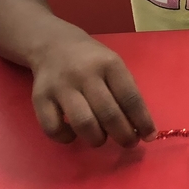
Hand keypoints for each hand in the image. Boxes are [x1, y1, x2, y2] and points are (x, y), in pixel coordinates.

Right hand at [31, 28, 154, 146]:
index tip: (149, 136)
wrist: (53, 45)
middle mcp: (85, 74)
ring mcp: (61, 87)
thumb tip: (138, 126)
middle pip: (109, 113)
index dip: (142, 121)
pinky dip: (66, 138)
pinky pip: (53, 128)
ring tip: (102, 139)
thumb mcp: (114, 64)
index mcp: (110, 65)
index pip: (131, 97)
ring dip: (97, 139)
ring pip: (83, 123)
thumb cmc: (92, 60)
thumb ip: (124, 90)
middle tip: (129, 143)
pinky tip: (74, 135)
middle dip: (123, 135)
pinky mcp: (40, 98)